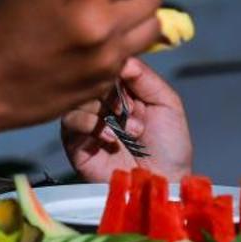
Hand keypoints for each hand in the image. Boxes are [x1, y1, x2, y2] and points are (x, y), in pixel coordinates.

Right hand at [60, 57, 192, 182]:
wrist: (164, 184)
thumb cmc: (170, 147)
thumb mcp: (167, 103)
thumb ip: (146, 78)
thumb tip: (122, 57)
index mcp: (123, 91)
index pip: (109, 66)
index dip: (117, 71)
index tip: (131, 86)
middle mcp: (103, 103)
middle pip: (91, 78)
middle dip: (112, 93)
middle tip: (131, 111)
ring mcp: (87, 122)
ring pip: (78, 97)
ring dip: (104, 111)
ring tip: (128, 131)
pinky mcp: (75, 143)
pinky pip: (70, 121)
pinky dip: (90, 124)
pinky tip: (110, 138)